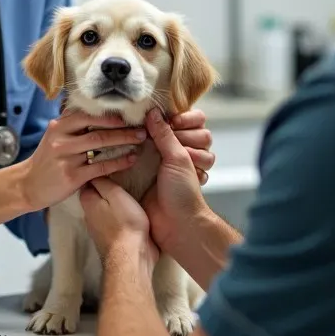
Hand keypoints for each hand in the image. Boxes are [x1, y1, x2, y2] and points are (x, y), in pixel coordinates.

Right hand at [19, 109, 146, 210]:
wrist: (28, 185)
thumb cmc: (47, 160)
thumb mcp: (54, 136)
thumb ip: (73, 126)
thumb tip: (98, 113)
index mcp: (59, 126)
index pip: (88, 115)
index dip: (110, 115)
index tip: (129, 115)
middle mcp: (62, 140)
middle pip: (98, 131)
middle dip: (123, 129)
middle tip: (142, 128)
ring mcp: (66, 158)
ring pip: (100, 147)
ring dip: (124, 143)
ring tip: (140, 141)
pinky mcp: (72, 176)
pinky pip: (101, 167)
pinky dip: (118, 162)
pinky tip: (131, 159)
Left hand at [80, 177, 157, 267]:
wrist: (131, 258)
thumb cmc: (125, 221)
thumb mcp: (115, 195)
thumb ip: (103, 182)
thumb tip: (93, 172)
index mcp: (87, 202)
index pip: (87, 181)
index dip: (98, 172)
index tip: (109, 166)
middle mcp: (88, 216)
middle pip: (95, 196)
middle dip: (104, 189)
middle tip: (121, 178)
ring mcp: (98, 230)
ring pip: (103, 210)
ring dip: (112, 204)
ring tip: (127, 193)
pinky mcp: (110, 240)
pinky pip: (112, 222)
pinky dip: (118, 217)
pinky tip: (129, 213)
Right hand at [142, 110, 210, 252]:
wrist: (175, 224)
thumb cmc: (183, 193)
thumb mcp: (177, 158)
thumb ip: (164, 133)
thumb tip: (152, 111)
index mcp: (192, 145)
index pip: (196, 119)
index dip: (186, 118)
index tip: (175, 126)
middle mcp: (180, 151)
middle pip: (178, 125)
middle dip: (174, 132)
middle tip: (168, 143)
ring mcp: (162, 159)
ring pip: (159, 136)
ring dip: (159, 141)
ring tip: (155, 151)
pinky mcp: (145, 168)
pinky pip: (140, 151)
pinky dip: (139, 151)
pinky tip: (138, 155)